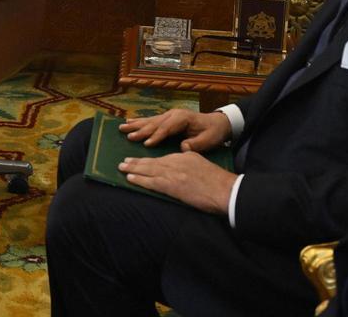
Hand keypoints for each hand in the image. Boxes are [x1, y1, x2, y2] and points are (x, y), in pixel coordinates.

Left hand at [118, 152, 236, 214]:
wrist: (225, 190)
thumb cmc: (218, 181)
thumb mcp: (202, 163)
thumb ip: (189, 161)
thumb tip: (182, 161)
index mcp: (184, 156)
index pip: (162, 158)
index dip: (149, 160)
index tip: (139, 160)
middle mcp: (176, 162)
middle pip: (152, 161)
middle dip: (136, 162)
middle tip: (123, 161)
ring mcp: (173, 173)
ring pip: (148, 170)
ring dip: (133, 169)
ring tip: (121, 168)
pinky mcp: (171, 186)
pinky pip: (151, 182)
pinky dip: (139, 179)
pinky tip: (130, 178)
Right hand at [119, 108, 231, 152]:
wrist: (217, 124)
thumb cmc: (213, 133)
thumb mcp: (209, 140)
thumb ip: (196, 144)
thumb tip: (183, 147)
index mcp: (183, 118)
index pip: (167, 128)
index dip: (156, 136)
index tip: (146, 144)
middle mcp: (173, 114)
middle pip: (155, 123)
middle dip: (141, 130)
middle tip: (128, 137)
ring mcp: (169, 115)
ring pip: (150, 120)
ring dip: (136, 125)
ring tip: (122, 128)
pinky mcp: (166, 118)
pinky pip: (151, 120)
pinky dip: (139, 121)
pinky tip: (129, 122)